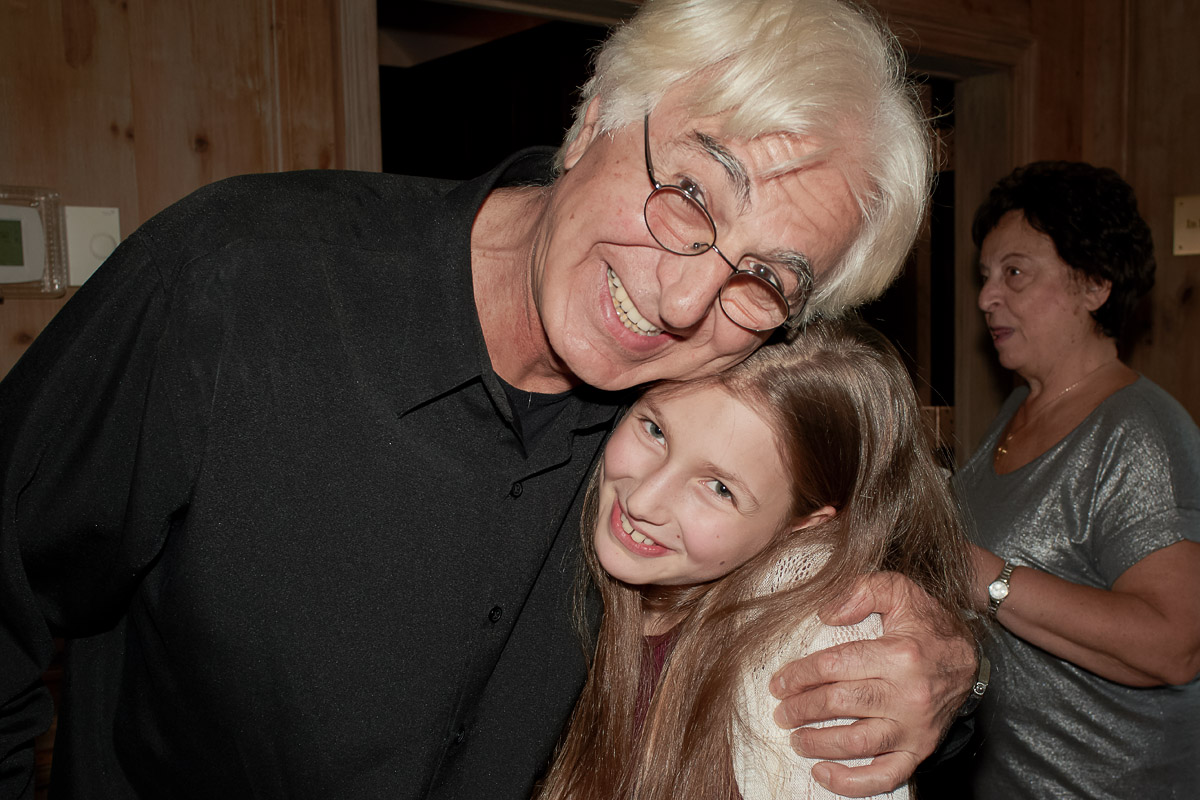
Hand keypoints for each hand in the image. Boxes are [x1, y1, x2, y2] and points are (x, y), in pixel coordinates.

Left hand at [769, 572, 975, 796]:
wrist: (972, 659)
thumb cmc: (929, 624)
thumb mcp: (900, 591)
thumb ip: (862, 591)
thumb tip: (825, 613)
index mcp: (899, 655)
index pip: (835, 666)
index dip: (800, 675)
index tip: (779, 683)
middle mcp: (908, 694)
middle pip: (840, 704)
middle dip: (801, 709)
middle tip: (781, 712)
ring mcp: (915, 727)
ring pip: (857, 743)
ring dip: (818, 743)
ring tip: (796, 738)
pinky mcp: (920, 749)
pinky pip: (886, 776)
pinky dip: (852, 783)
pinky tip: (823, 774)